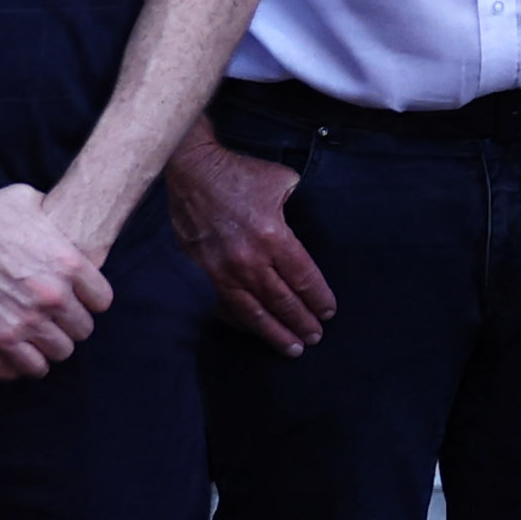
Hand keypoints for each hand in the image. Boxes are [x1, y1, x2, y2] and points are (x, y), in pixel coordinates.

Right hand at [0, 182, 111, 380]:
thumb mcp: (30, 202)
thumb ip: (52, 216)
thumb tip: (59, 212)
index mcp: (70, 262)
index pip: (101, 300)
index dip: (88, 302)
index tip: (76, 301)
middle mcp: (55, 293)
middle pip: (83, 328)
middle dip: (70, 325)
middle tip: (55, 321)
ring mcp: (30, 318)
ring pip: (62, 350)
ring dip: (52, 345)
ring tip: (39, 337)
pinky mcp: (3, 337)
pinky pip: (34, 365)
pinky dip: (31, 362)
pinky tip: (23, 351)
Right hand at [166, 126, 335, 352]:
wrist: (192, 171)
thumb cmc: (239, 174)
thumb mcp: (282, 181)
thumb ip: (298, 207)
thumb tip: (306, 222)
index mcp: (273, 236)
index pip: (303, 279)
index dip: (318, 299)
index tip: (328, 312)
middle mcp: (249, 260)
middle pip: (283, 301)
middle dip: (303, 322)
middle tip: (316, 337)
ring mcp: (223, 270)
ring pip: (255, 312)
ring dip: (276, 333)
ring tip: (293, 348)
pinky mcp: (203, 274)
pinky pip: (226, 306)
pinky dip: (244, 323)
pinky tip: (256, 331)